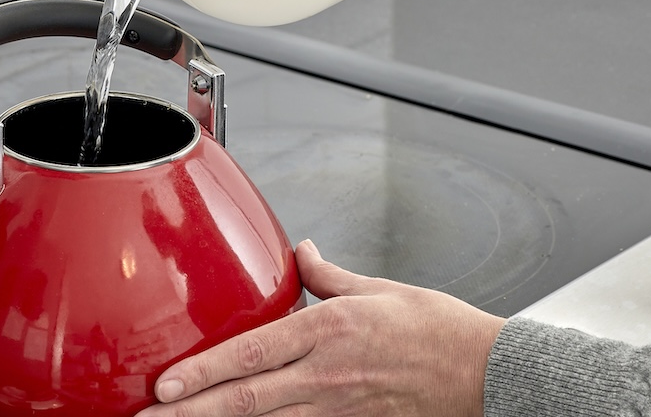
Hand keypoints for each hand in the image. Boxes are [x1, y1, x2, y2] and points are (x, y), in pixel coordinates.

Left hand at [134, 240, 506, 416]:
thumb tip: (301, 251)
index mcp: (328, 329)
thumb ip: (328, 274)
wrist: (484, 373)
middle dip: (190, 412)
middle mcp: (325, 373)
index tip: (166, 382)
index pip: (250, 354)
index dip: (203, 371)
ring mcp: (337, 407)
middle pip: (245, 399)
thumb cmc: (437, 329)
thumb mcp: (378, 288)